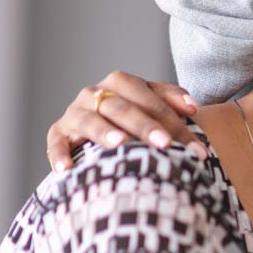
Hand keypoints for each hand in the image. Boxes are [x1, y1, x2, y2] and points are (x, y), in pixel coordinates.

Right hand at [46, 70, 207, 171]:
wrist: (102, 132)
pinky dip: (60, 154)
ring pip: (90, 120)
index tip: (196, 149)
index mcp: (121, 83)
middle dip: (146, 126)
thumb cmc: (136, 120)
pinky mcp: (58, 133)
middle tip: (166, 144)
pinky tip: (67, 169)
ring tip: (121, 143)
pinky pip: (56, 142)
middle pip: (122, 108)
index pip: (151, 100)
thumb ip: (173, 101)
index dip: (175, 122)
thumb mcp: (154, 106)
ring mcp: (75, 112)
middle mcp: (96, 93)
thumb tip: (192, 108)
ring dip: (105, 132)